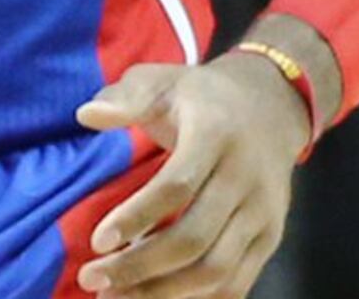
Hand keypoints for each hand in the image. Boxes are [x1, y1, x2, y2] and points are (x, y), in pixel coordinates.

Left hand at [73, 54, 308, 297]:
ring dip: (164, 291)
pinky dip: (197, 298)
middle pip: (194, 239)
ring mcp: (263, 213)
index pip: (177, 187)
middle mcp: (245, 179)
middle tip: (93, 279)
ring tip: (116, 296)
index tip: (96, 242)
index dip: (136, 217)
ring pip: (217, 270)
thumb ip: (125, 97)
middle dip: (140, 267)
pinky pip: (237, 282)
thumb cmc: (201, 97)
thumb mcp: (163, 80)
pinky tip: (156, 297)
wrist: (272, 108)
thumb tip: (87, 115)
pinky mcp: (271, 237)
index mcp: (216, 135)